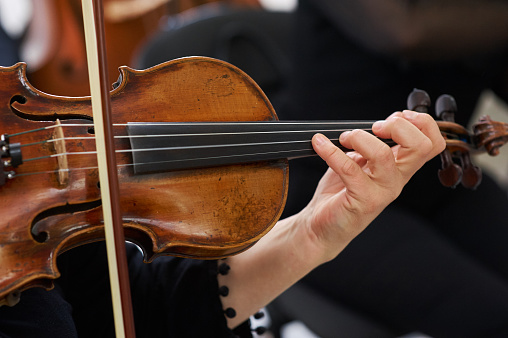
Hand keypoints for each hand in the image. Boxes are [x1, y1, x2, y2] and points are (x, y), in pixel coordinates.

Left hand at [300, 110, 444, 261]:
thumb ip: (373, 144)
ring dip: (359, 137)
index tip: (397, 116)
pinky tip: (319, 144)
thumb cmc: (341, 191)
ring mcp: (382, 192)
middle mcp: (397, 180)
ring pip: (382, 155)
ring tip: (343, 138)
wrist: (320, 225)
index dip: (422, 123)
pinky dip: (331, 151)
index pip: (432, 143)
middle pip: (420, 147)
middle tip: (375, 127)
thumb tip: (378, 122)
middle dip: (398, 126)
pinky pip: (349, 169)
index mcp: (400, 168)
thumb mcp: (361, 162)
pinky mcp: (362, 201)